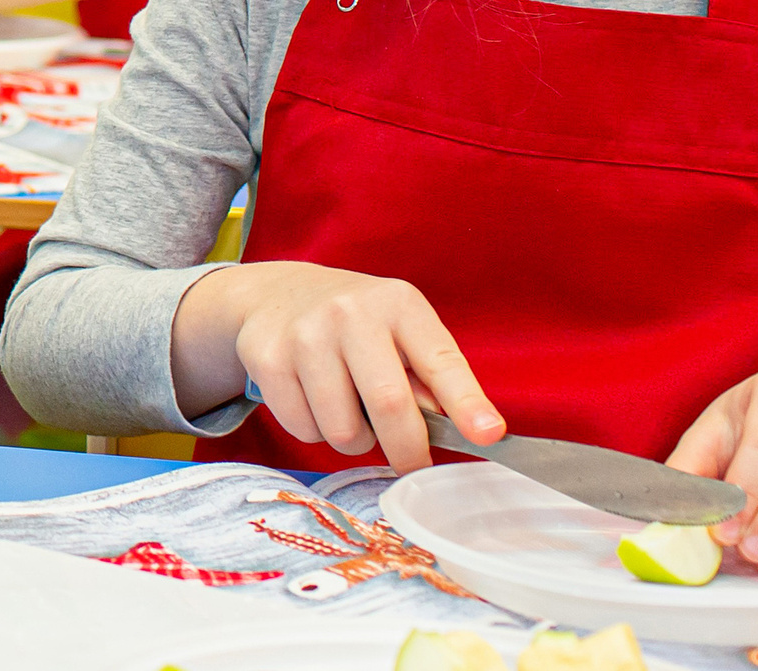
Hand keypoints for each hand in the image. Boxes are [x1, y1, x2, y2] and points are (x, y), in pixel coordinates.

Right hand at [179, 261, 503, 470]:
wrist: (276, 293)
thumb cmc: (356, 322)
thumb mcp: (400, 330)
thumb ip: (429, 376)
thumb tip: (464, 427)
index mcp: (398, 304)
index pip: (440, 360)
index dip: (467, 402)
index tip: (489, 435)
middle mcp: (351, 313)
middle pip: (390, 405)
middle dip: (407, 451)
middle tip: (410, 463)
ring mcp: (305, 335)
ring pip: (342, 430)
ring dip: (353, 440)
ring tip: (349, 410)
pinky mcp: (268, 359)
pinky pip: (303, 429)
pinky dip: (314, 431)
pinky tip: (314, 401)